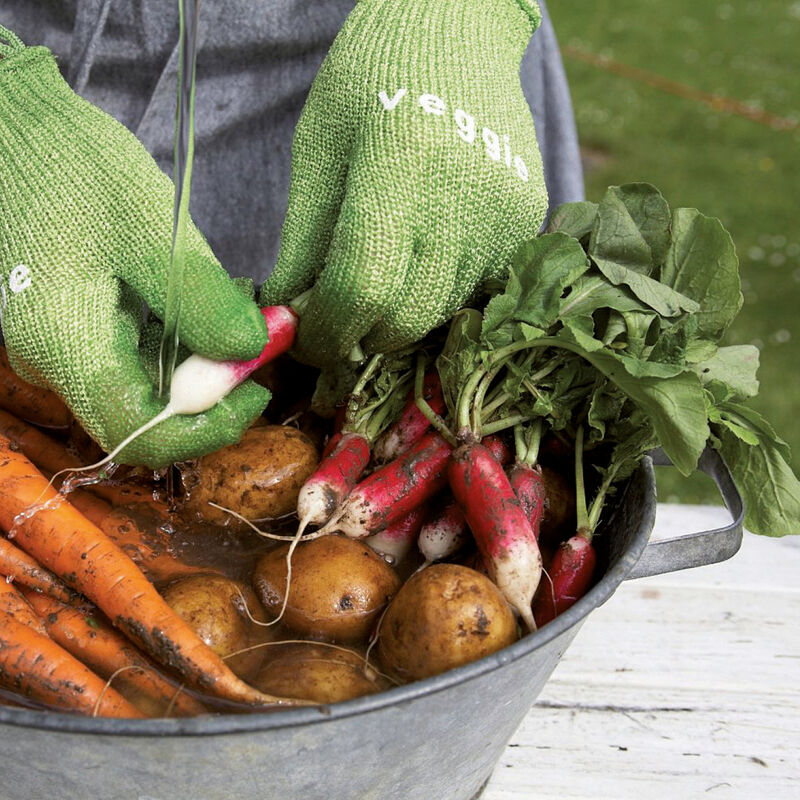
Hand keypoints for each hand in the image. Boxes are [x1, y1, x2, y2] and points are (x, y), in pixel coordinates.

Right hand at [0, 35, 269, 467]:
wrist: (13, 128)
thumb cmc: (69, 166)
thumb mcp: (149, 228)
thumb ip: (201, 299)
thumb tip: (251, 351)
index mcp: (65, 345)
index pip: (141, 434)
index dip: (209, 427)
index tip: (257, 389)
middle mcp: (57, 362)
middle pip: (149, 415)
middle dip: (217, 388)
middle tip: (262, 339)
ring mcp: (65, 347)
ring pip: (149, 387)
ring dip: (206, 360)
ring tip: (243, 307)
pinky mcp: (76, 328)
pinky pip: (137, 356)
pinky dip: (184, 339)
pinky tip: (211, 298)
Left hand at [260, 0, 548, 365]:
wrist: (457, 32)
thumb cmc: (370, 78)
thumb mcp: (318, 148)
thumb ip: (303, 240)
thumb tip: (288, 316)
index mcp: (401, 166)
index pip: (363, 289)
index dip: (326, 332)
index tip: (305, 341)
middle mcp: (465, 200)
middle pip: (407, 319)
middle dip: (362, 336)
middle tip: (337, 318)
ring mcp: (505, 216)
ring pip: (442, 314)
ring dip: (400, 318)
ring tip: (378, 283)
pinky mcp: (527, 222)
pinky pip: (476, 292)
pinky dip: (438, 295)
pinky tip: (420, 260)